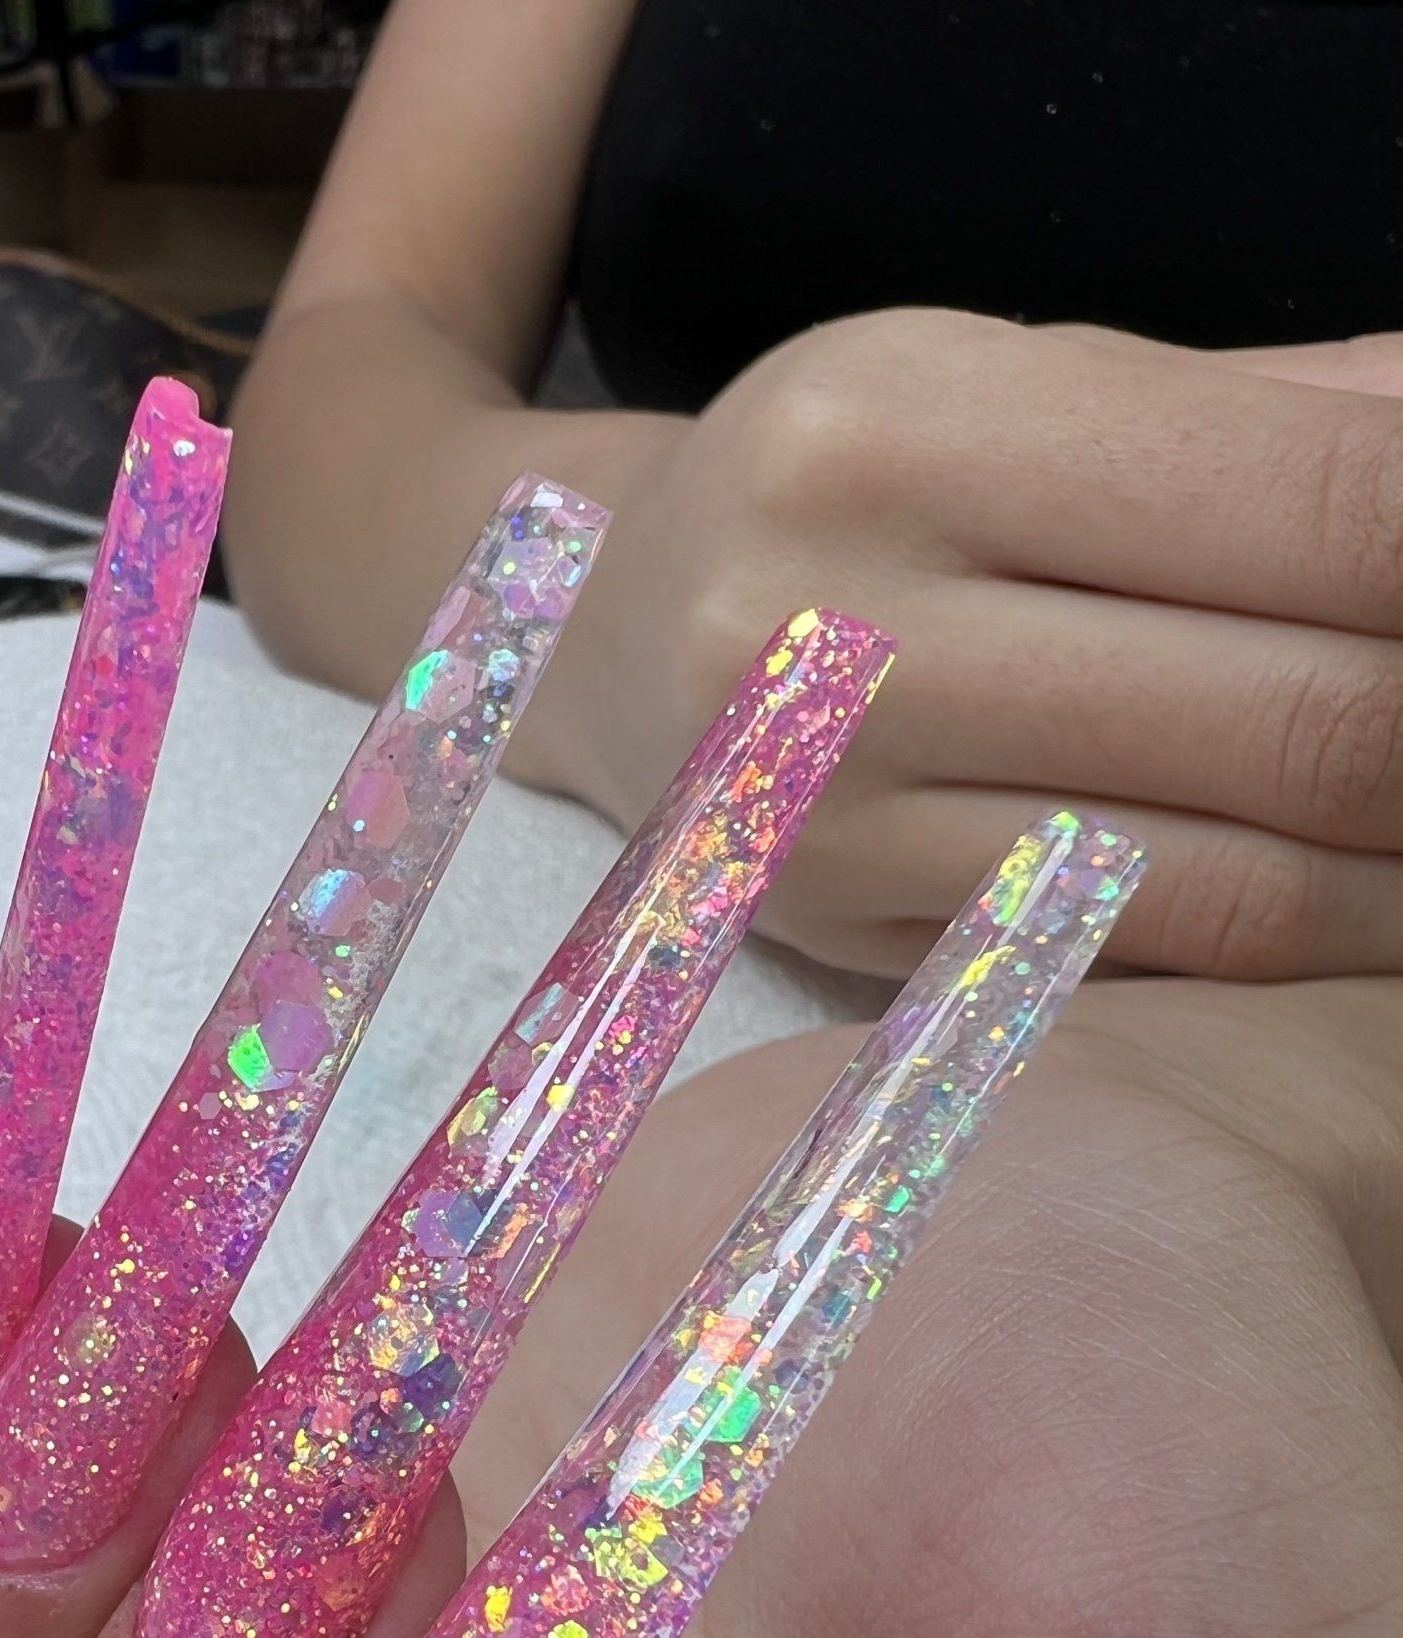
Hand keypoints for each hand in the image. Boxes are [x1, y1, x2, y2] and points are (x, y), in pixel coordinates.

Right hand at [526, 310, 1402, 978]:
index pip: (1322, 505)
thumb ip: (1277, 419)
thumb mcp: (1024, 379)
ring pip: (1250, 884)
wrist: (600, 640)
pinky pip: (1147, 969)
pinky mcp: (851, 949)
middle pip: (1311, 717)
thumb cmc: (850, 486)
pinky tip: (1366, 900)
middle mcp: (841, 636)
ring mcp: (834, 824)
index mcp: (904, 428)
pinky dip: (1307, 949)